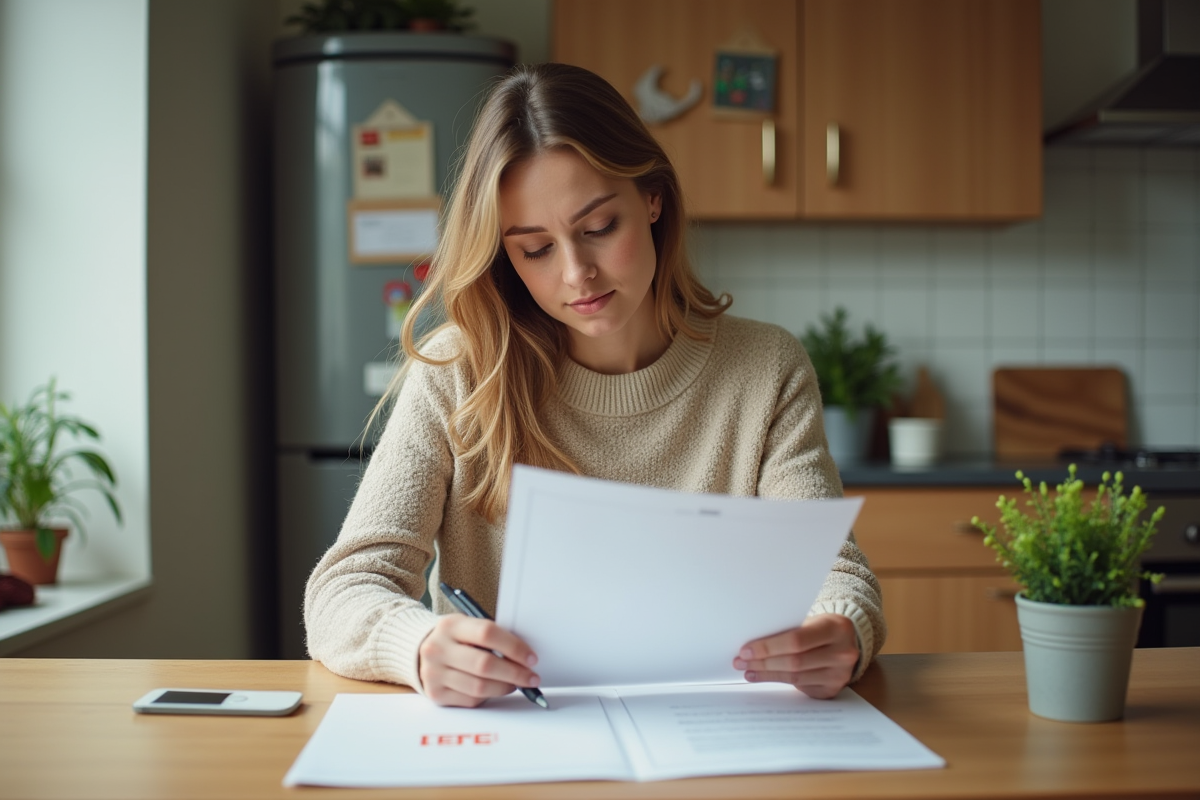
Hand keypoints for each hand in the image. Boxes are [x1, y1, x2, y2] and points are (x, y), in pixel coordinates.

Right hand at [418, 614, 540, 706]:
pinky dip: (488, 696)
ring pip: (479, 687)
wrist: (420, 652)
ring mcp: (434, 673)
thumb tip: (524, 655)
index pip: (487, 634)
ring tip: (515, 684)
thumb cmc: (455, 639)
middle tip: (531, 677)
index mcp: (451, 625)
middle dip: (514, 673)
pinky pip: (470, 700)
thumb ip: (491, 637)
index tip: (531, 658)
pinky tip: (495, 689)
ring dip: (504, 687)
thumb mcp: (467, 627)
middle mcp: (438, 649)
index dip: (514, 647)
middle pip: (484, 665)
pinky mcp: (436, 693)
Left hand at [732, 613, 858, 698]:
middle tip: (741, 662)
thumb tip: (752, 645)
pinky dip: (780, 683)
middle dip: (763, 663)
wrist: (847, 640)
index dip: (768, 647)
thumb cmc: (820, 627)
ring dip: (767, 675)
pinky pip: (801, 688)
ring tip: (748, 671)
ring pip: (795, 678)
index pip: (796, 640)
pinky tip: (765, 678)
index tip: (746, 650)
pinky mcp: (833, 689)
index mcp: (836, 628)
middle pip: (794, 662)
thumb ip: (787, 630)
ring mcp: (840, 675)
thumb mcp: (810, 620)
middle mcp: (842, 653)